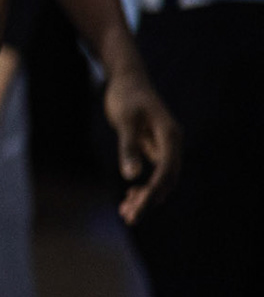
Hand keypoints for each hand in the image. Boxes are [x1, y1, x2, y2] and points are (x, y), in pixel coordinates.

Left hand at [100, 63, 180, 224]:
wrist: (127, 79)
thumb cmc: (126, 96)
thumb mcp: (125, 120)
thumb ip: (128, 147)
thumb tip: (131, 176)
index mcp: (170, 137)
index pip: (165, 172)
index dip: (151, 193)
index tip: (136, 210)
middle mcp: (171, 144)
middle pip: (166, 180)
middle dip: (148, 200)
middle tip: (128, 217)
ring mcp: (164, 147)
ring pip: (160, 179)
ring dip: (146, 196)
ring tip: (126, 213)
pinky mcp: (153, 147)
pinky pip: (153, 172)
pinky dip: (142, 185)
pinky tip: (129, 197)